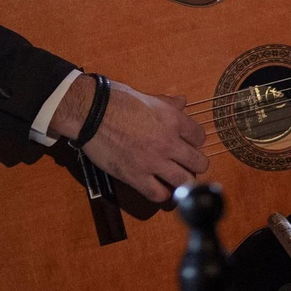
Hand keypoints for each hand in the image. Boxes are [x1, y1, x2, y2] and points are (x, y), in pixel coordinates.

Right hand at [52, 76, 207, 203]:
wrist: (90, 113)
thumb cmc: (115, 100)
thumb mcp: (147, 97)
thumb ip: (168, 103)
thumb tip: (183, 102)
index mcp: (172, 119)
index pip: (200, 137)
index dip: (195, 142)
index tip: (188, 144)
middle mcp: (168, 142)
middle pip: (199, 163)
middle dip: (195, 165)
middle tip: (186, 164)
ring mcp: (153, 161)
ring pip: (184, 181)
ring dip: (183, 181)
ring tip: (176, 179)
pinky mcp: (136, 176)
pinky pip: (159, 194)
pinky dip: (162, 193)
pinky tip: (159, 187)